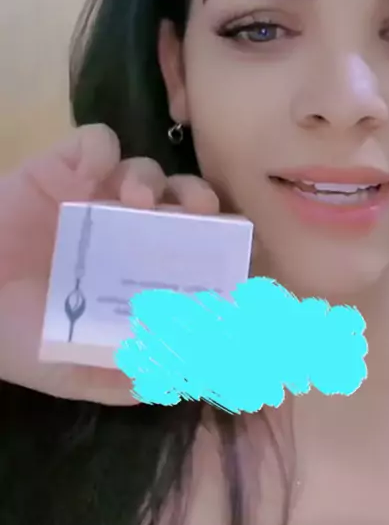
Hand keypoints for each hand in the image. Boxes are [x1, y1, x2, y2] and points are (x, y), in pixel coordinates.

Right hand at [0, 124, 218, 404]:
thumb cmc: (16, 333)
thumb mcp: (72, 366)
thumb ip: (121, 375)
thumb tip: (181, 383)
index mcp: (136, 267)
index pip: (192, 244)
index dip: (216, 242)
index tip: (230, 252)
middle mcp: (124, 227)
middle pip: (179, 197)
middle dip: (197, 198)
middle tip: (199, 210)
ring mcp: (93, 194)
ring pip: (144, 168)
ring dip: (151, 178)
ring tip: (136, 200)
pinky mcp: (59, 167)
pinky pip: (95, 141)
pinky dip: (102, 148)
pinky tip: (92, 171)